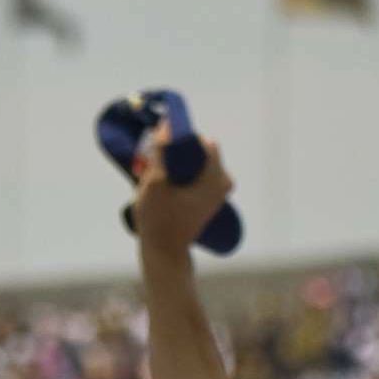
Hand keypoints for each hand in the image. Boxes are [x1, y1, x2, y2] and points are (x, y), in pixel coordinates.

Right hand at [132, 126, 236, 257]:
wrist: (165, 253)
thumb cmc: (159, 220)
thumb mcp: (155, 182)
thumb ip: (162, 151)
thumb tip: (166, 125)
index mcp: (215, 178)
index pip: (205, 143)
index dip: (183, 140)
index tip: (165, 148)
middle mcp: (223, 184)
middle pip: (201, 154)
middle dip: (179, 154)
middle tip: (159, 165)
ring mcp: (218, 194)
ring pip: (198, 166)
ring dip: (178, 166)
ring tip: (161, 179)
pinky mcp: (210, 202)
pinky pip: (197, 178)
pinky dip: (183, 177)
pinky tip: (167, 188)